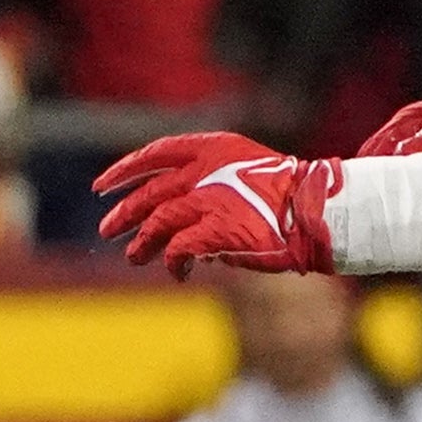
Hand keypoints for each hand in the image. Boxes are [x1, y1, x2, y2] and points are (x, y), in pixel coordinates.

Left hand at [97, 131, 343, 273]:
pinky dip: (174, 263)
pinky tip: (178, 272)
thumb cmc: (290, 196)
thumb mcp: (246, 173)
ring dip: (143, 243)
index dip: (124, 171)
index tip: (102, 187)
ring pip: (158, 223)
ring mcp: (209, 201)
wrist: (319, 212)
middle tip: (108, 230)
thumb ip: (209, 186)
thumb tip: (181, 217)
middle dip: (125, 214)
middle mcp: (206, 171)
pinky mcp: (217, 230)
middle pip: (151, 193)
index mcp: (213, 148)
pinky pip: (179, 249)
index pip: (156, 153)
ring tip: (136, 257)